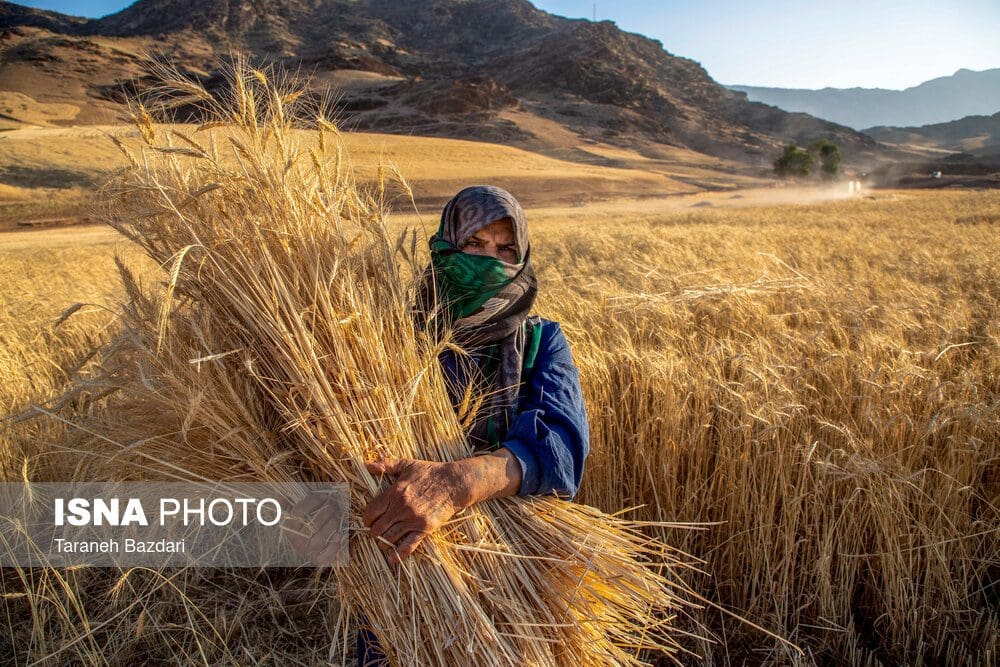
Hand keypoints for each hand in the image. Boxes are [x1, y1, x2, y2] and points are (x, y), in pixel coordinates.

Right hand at [283, 492, 345, 565]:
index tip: (324, 495)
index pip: (299, 512)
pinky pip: (326, 555)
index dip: (313, 501)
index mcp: (288, 527)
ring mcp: (308, 551)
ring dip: (333, 523)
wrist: (307, 544)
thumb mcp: (291, 511)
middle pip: (313, 524)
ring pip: (321, 537)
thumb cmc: (301, 522)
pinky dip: (334, 546)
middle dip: (326, 511)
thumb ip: (286, 501)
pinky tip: (339, 534)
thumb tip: (280, 494)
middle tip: (333, 504)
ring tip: (338, 514)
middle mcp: (297, 541)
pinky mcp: (319, 559)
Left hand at [363, 449, 520, 562]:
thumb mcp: (407, 464)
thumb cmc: (430, 472)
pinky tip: (392, 558)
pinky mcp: (424, 529)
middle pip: (377, 528)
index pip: (370, 512)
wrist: (454, 482)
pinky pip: (408, 546)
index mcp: (394, 492)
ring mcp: (413, 519)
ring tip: (383, 542)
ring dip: (383, 543)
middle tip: (376, 532)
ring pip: (389, 538)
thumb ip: (386, 465)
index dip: (366, 519)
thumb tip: (367, 465)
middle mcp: (401, 508)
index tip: (369, 521)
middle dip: (373, 532)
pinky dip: (398, 554)